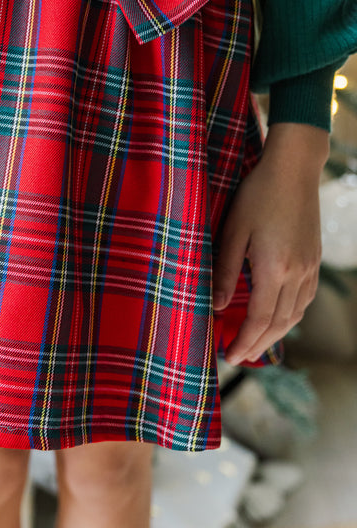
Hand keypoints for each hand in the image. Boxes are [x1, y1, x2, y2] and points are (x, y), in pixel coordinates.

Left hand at [212, 122, 328, 364]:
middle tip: (238, 358)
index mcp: (274, 269)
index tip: (230, 357)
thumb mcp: (232, 231)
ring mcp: (309, 267)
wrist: (294, 169)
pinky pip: (304, 299)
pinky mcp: (314, 259)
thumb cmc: (257, 195)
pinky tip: (277, 318)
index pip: (259, 319)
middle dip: (257, 345)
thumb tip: (214, 306)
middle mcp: (297, 273)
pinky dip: (289, 316)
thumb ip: (224, 271)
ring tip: (254, 345)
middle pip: (279, 323)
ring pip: (295, 314)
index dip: (244, 342)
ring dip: (274, 334)